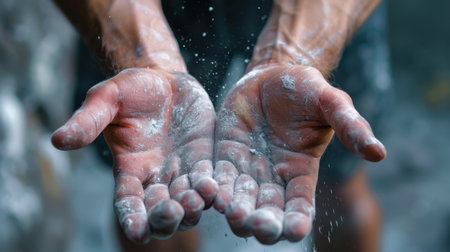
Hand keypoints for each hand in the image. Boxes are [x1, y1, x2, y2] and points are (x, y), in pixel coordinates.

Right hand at [52, 68, 217, 242]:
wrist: (164, 80)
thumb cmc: (131, 89)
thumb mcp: (106, 99)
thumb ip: (87, 121)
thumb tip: (57, 140)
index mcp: (129, 169)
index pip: (127, 202)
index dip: (131, 218)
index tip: (136, 233)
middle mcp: (155, 178)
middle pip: (159, 212)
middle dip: (166, 218)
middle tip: (172, 211)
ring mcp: (181, 171)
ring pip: (187, 203)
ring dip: (192, 207)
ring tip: (195, 199)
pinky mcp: (203, 161)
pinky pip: (209, 182)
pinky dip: (212, 189)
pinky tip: (215, 189)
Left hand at [213, 64, 384, 243]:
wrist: (272, 75)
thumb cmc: (306, 90)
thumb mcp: (331, 103)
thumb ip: (351, 126)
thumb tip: (379, 152)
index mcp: (301, 171)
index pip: (301, 204)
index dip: (299, 219)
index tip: (295, 232)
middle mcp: (273, 177)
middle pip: (268, 210)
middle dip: (264, 222)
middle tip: (259, 226)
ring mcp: (248, 168)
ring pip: (241, 199)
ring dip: (236, 210)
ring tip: (233, 212)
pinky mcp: (225, 155)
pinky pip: (218, 176)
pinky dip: (214, 187)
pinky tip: (209, 191)